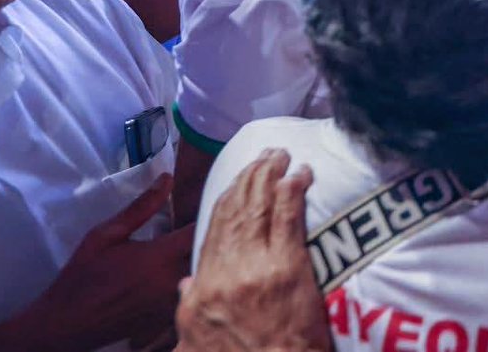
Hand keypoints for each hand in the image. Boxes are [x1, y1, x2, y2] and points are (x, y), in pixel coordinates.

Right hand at [0, 174, 192, 350]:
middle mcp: (173, 280)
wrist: (66, 323)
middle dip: (211, 236)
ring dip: (205, 259)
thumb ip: (141, 207)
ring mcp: (174, 301)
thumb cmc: (83, 275)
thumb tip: (167, 178)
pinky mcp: (170, 317)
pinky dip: (194, 280)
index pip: (201, 230)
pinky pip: (193, 293)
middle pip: (210, 253)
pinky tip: (182, 271)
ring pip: (204, 274)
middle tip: (207, 223)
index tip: (209, 204)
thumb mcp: (106, 235)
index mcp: (159, 257)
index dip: (209, 215)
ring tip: (198, 245)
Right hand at [176, 149, 330, 351]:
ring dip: (272, 176)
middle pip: (237, 211)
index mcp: (202, 288)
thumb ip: (190, 307)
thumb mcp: (194, 341)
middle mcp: (226, 272)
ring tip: (282, 156)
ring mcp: (257, 268)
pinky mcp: (289, 269)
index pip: (213, 230)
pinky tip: (299, 176)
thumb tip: (187, 282)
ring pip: (262, 208)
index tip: (239, 180)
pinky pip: (289, 220)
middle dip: (251, 177)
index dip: (227, 198)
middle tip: (266, 155)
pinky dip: (293, 194)